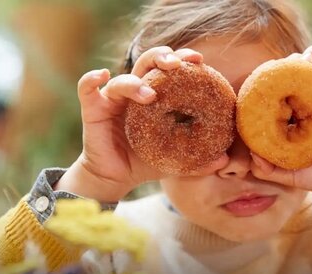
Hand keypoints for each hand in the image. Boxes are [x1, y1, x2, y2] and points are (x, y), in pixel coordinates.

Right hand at [55, 47, 227, 201]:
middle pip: (147, 63)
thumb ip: (198, 159)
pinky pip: (87, 89)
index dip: (183, 59)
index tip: (199, 60)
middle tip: (177, 65)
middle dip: (162, 57)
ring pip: (122, 79)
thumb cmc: (146, 161)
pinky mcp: (93, 110)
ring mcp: (113, 99)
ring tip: (150, 95)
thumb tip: (224, 160)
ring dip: (135, 82)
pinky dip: (91, 79)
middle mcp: (135, 91)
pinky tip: (101, 75)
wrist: (116, 178)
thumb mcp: (175, 160)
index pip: (169, 70)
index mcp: (156, 96)